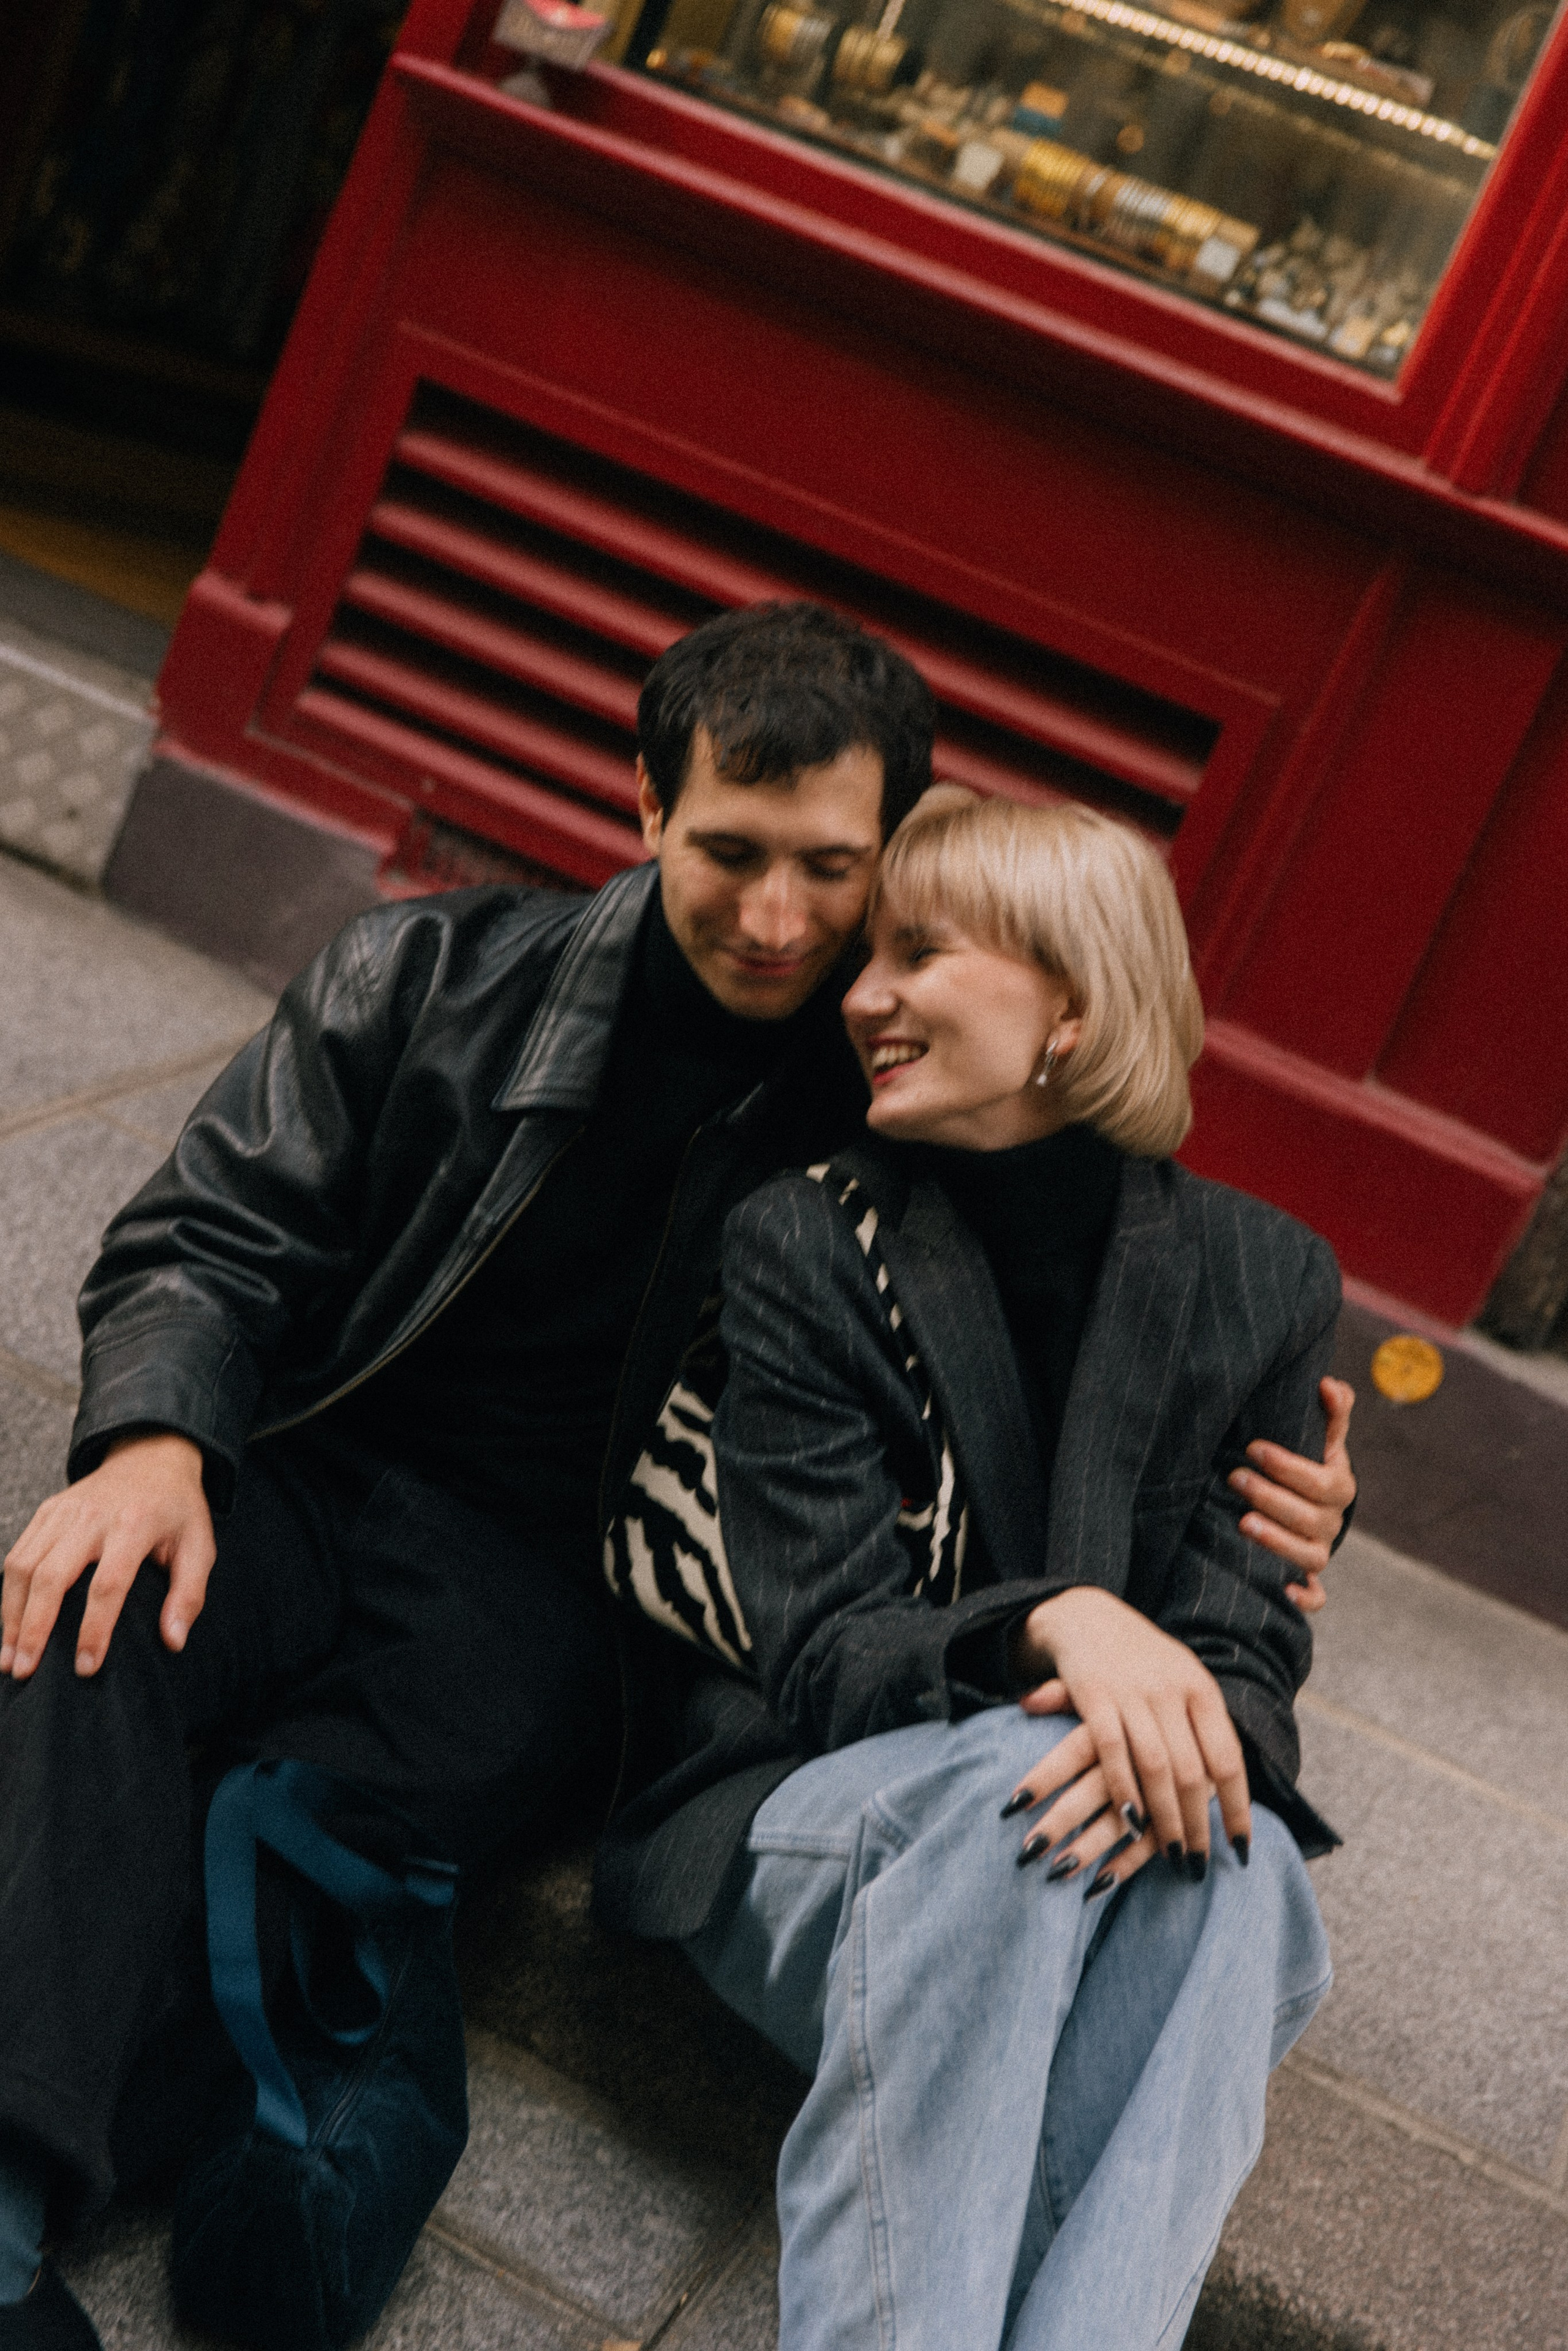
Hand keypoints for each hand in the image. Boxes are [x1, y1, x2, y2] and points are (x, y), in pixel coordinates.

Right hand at [2, 1434, 215, 1679]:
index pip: (107, 1585)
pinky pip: (17, 1554)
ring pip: (23, 1567)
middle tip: (26, 1671)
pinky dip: (7, 1593)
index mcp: (135, 1525)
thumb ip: (189, 1594)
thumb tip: (173, 1642)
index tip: (86, 1668)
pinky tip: (8, 1625)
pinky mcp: (47, 1510)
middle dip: (34, 1629)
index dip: (94, 1629)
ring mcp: (64, 1511)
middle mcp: (93, 1516)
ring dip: (11, 1616)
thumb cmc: (178, 1510)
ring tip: (9, 1659)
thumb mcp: (199, 1546)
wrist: (152, 1455)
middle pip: (52, 1577)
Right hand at [1004, 1586, 1248, 1895]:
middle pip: (1194, 1771)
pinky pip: (1113, 1753)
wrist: (1086, 1615)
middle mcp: (1172, 1690)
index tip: (1241, 1849)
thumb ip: (1203, 1727)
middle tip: (1197, 1866)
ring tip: (1171, 1856)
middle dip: (1198, 1825)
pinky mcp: (1094, 1695)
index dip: (1237, 1806)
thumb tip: (1228, 1788)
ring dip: (1165, 1819)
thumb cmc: (1142, 1660)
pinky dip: (1124, 1791)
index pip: (1229, 1758)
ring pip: (1158, 1768)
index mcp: (1200, 1688)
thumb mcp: (1182, 1681)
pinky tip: (1130, 1823)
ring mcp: (1133, 1692)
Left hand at [1228, 1376, 1355, 1613]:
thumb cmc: (1307, 1465)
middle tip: (1234, 1477)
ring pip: (1309, 1556)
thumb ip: (1330, 1412)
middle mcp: (1331, 1524)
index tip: (1253, 1448)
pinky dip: (1303, 1598)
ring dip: (1277, 1541)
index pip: (1321, 1481)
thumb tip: (1329, 1384)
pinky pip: (1315, 1599)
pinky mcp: (1307, 1582)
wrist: (1305, 1508)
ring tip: (1242, 1523)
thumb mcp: (1319, 1438)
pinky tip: (1283, 1590)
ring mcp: (1319, 1554)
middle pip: (1309, 1518)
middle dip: (1271, 1497)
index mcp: (1338, 1488)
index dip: (1289, 1466)